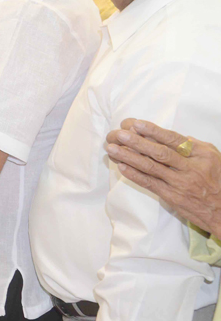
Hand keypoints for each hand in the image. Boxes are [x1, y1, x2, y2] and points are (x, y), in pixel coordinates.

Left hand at [106, 119, 220, 234]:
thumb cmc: (218, 180)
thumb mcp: (213, 158)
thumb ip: (194, 146)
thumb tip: (175, 136)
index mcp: (201, 154)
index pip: (173, 140)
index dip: (153, 131)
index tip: (136, 124)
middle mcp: (190, 168)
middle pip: (159, 152)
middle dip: (136, 142)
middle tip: (118, 134)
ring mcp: (180, 183)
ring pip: (151, 167)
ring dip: (129, 157)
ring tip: (112, 148)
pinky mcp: (171, 196)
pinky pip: (149, 183)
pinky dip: (134, 174)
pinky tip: (121, 166)